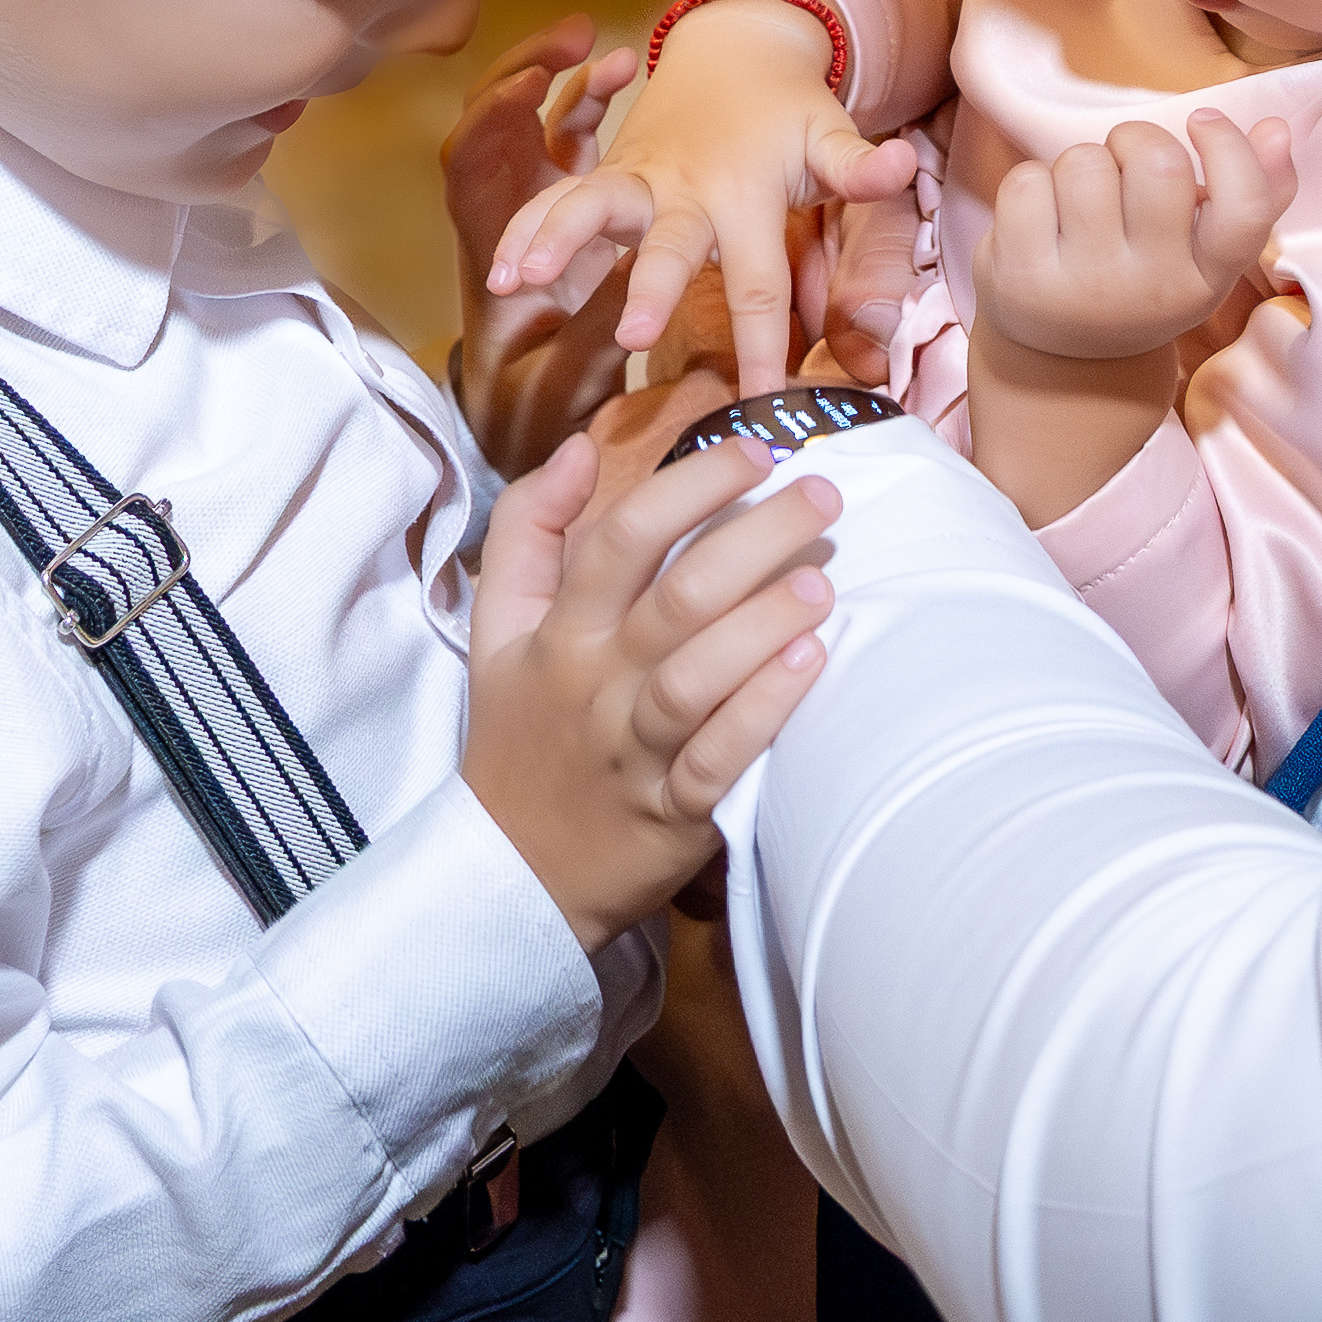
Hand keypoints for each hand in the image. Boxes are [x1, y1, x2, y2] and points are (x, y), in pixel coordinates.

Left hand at [442, 14, 639, 465]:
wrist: (534, 415)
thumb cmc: (536, 400)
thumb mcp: (563, 377)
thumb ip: (591, 334)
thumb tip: (631, 289)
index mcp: (482, 241)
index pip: (468, 163)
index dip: (491, 118)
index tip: (529, 89)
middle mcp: (499, 207)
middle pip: (489, 117)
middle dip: (522, 69)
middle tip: (572, 41)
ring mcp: (531, 195)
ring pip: (531, 116)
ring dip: (558, 70)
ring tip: (599, 42)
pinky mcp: (568, 197)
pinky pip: (571, 131)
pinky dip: (589, 95)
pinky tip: (625, 67)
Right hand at [464, 419, 838, 946]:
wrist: (512, 873)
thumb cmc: (523, 733)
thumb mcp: (497, 628)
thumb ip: (526, 528)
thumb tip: (580, 447)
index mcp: (560, 632)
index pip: (623, 539)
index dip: (690, 486)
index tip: (754, 449)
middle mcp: (597, 685)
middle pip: (677, 597)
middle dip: (756, 537)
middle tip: (824, 497)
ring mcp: (634, 751)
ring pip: (698, 678)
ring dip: (764, 624)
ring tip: (825, 582)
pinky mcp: (672, 813)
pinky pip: (718, 761)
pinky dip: (764, 714)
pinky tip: (814, 667)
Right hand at [485, 0, 918, 395]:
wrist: (734, 48)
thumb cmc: (788, 111)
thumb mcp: (829, 133)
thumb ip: (860, 165)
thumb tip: (904, 164)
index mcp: (747, 195)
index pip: (758, 282)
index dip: (761, 345)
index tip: (762, 402)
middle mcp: (687, 190)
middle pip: (667, 244)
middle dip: (649, 287)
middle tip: (632, 332)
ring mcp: (641, 178)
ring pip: (590, 206)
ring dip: (554, 242)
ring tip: (516, 282)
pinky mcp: (609, 171)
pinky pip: (557, 196)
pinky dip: (526, 228)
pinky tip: (497, 270)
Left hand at [970, 112, 1295, 362]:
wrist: (1066, 363)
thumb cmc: (1145, 279)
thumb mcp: (1204, 254)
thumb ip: (1255, 192)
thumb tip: (1277, 128)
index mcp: (1208, 278)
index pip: (1243, 209)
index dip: (1228, 149)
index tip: (1201, 122)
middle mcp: (1151, 289)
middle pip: (1157, 162)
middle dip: (1134, 139)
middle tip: (1123, 165)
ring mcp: (1085, 286)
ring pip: (1085, 163)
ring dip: (1079, 163)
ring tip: (1081, 201)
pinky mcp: (1022, 277)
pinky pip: (1026, 181)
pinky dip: (1031, 182)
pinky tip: (1040, 218)